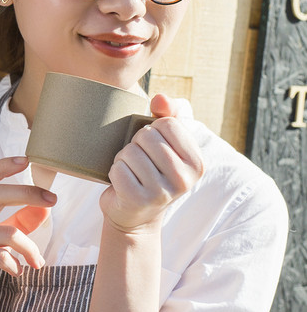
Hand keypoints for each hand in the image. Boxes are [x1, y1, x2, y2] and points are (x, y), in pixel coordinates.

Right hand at [0, 157, 56, 311]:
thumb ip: (16, 222)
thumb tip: (44, 209)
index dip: (2, 165)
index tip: (25, 160)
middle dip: (28, 194)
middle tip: (51, 200)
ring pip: (9, 233)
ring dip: (30, 248)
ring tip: (36, 261)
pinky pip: (1, 257)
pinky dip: (16, 265)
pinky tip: (17, 271)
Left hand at [100, 93, 203, 233]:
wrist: (136, 213)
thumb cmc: (151, 170)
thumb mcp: (166, 143)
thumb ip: (168, 114)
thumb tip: (159, 98)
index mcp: (197, 163)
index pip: (167, 124)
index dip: (152, 130)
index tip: (153, 147)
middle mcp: (184, 180)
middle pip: (147, 136)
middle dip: (135, 144)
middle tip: (139, 162)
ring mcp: (162, 192)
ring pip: (130, 152)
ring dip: (124, 159)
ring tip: (132, 173)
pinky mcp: (138, 200)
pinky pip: (117, 169)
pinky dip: (114, 172)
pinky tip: (123, 184)